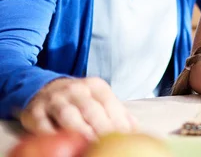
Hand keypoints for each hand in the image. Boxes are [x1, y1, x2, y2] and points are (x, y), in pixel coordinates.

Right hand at [20, 77, 135, 138]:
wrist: (44, 89)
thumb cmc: (80, 99)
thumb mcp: (99, 98)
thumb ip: (117, 111)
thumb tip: (135, 129)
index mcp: (95, 85)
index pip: (109, 101)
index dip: (118, 119)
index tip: (124, 135)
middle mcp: (75, 89)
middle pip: (91, 109)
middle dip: (101, 127)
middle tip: (107, 143)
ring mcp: (54, 99)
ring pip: (68, 116)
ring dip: (80, 132)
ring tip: (90, 144)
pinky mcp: (35, 112)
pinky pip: (44, 126)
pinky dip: (54, 137)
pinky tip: (63, 145)